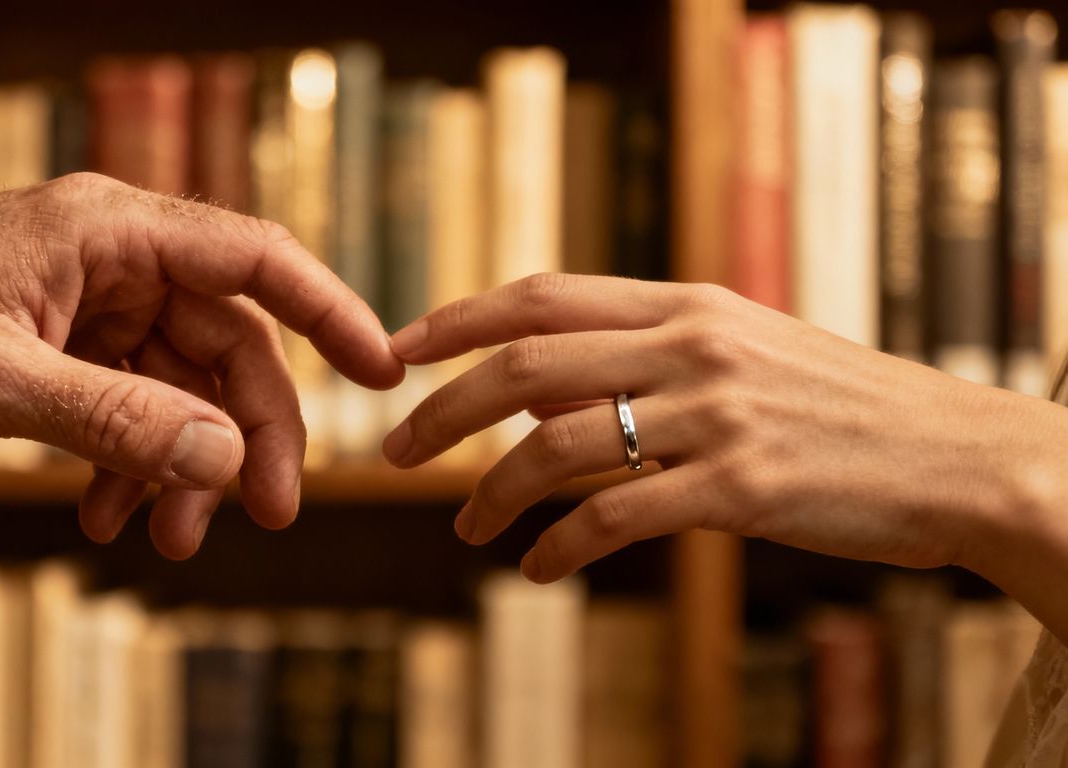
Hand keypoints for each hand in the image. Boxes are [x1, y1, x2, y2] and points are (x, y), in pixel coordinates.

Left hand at [0, 173, 402, 555]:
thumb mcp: (0, 380)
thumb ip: (117, 419)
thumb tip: (226, 462)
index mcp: (111, 230)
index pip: (251, 259)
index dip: (327, 312)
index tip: (381, 369)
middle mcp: (117, 259)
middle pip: (226, 342)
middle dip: (245, 433)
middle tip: (265, 513)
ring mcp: (96, 304)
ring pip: (182, 386)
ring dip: (184, 464)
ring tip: (168, 536)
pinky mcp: (70, 345)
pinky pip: (133, 406)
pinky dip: (133, 463)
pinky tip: (109, 514)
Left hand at [382, 274, 1067, 591]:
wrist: (954, 455)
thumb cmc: (840, 406)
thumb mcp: (744, 349)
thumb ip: (647, 354)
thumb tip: (542, 388)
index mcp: (686, 304)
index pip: (542, 296)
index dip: (458, 320)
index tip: (400, 351)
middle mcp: (691, 347)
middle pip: (525, 367)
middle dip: (444, 410)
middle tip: (393, 451)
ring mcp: (715, 415)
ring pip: (557, 446)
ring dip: (493, 492)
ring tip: (466, 527)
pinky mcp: (740, 486)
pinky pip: (615, 517)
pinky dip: (560, 546)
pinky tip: (536, 568)